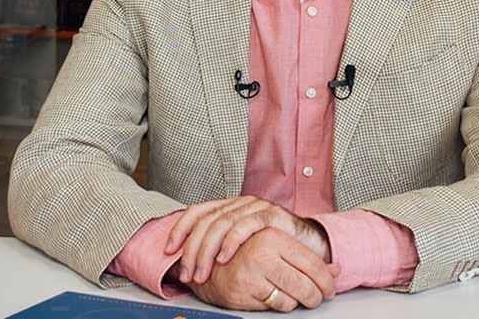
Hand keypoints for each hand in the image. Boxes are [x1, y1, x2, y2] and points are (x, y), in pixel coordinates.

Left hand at [167, 197, 330, 283]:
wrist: (308, 247)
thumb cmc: (272, 249)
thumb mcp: (240, 248)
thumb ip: (218, 248)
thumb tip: (188, 262)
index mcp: (228, 208)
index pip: (196, 212)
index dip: (180, 230)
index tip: (169, 251)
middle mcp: (239, 204)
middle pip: (206, 221)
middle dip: (192, 250)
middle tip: (188, 274)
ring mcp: (255, 207)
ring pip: (222, 223)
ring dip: (207, 250)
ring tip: (202, 273)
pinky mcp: (271, 215)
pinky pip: (246, 224)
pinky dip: (232, 241)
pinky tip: (224, 257)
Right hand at [185, 228, 337, 311]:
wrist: (209, 263)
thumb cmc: (245, 253)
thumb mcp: (278, 247)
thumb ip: (307, 258)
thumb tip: (335, 270)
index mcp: (273, 236)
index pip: (313, 263)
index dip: (327, 280)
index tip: (330, 287)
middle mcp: (262, 252)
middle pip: (307, 284)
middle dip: (317, 296)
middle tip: (318, 297)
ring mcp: (251, 273)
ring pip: (293, 298)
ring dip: (299, 302)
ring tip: (297, 296)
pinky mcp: (243, 291)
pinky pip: (275, 305)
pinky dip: (280, 305)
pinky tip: (274, 296)